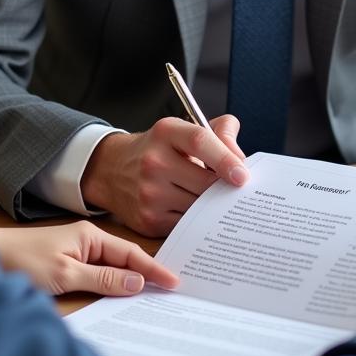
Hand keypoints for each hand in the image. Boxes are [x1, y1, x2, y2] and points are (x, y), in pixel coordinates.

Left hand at [0, 221, 178, 296]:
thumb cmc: (24, 260)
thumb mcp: (66, 273)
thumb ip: (103, 278)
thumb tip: (137, 281)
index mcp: (90, 235)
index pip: (130, 252)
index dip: (154, 268)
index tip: (174, 282)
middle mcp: (87, 239)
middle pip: (125, 259)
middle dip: (148, 273)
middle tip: (172, 289)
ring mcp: (78, 250)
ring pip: (113, 267)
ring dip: (131, 279)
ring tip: (155, 293)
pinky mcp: (68, 262)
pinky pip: (99, 273)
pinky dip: (113, 283)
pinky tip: (121, 292)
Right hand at [80, 116, 248, 235]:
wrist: (112, 170)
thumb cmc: (158, 149)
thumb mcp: (182, 130)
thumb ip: (218, 132)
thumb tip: (241, 159)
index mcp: (166, 132)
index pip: (200, 141)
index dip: (225, 158)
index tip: (243, 176)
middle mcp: (154, 161)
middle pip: (204, 183)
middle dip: (224, 190)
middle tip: (237, 192)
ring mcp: (149, 193)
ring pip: (198, 208)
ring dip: (213, 208)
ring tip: (218, 202)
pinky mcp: (149, 219)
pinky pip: (187, 226)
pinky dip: (198, 223)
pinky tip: (201, 215)